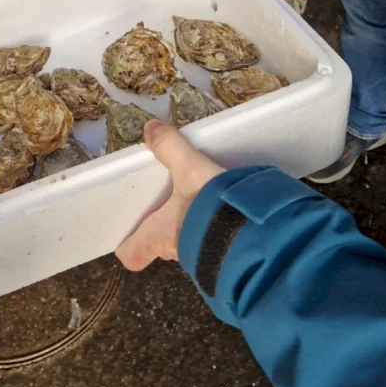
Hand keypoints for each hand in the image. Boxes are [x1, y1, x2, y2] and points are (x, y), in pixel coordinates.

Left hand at [116, 121, 224, 270]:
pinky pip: (210, 242)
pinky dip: (211, 227)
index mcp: (158, 236)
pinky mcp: (226, 255)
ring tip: (194, 200)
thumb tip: (151, 129)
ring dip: (188, 225)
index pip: (131, 254)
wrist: (259, 232)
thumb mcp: (191, 171)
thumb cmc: (211, 207)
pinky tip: (221, 207)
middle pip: (158, 245)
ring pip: (185, 242)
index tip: (127, 230)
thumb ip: (170, 148)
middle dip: (160, 227)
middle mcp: (175, 251)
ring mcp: (201, 257)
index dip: (126, 244)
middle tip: (162, 203)